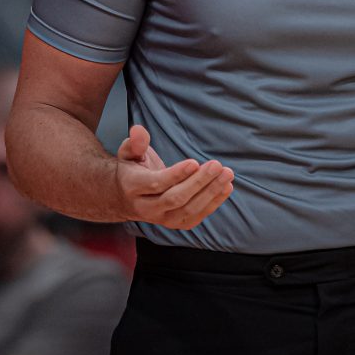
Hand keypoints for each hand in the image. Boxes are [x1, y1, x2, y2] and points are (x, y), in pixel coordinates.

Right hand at [114, 125, 233, 229]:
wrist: (127, 198)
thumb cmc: (132, 169)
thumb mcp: (129, 153)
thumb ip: (135, 142)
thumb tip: (138, 130)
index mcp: (134, 187)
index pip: (156, 184)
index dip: (176, 174)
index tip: (194, 162)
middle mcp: (146, 208)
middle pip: (175, 199)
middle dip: (199, 182)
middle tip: (217, 165)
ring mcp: (162, 219)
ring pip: (189, 209)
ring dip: (211, 192)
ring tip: (227, 174)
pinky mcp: (176, 224)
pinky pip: (197, 216)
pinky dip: (214, 202)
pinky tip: (226, 187)